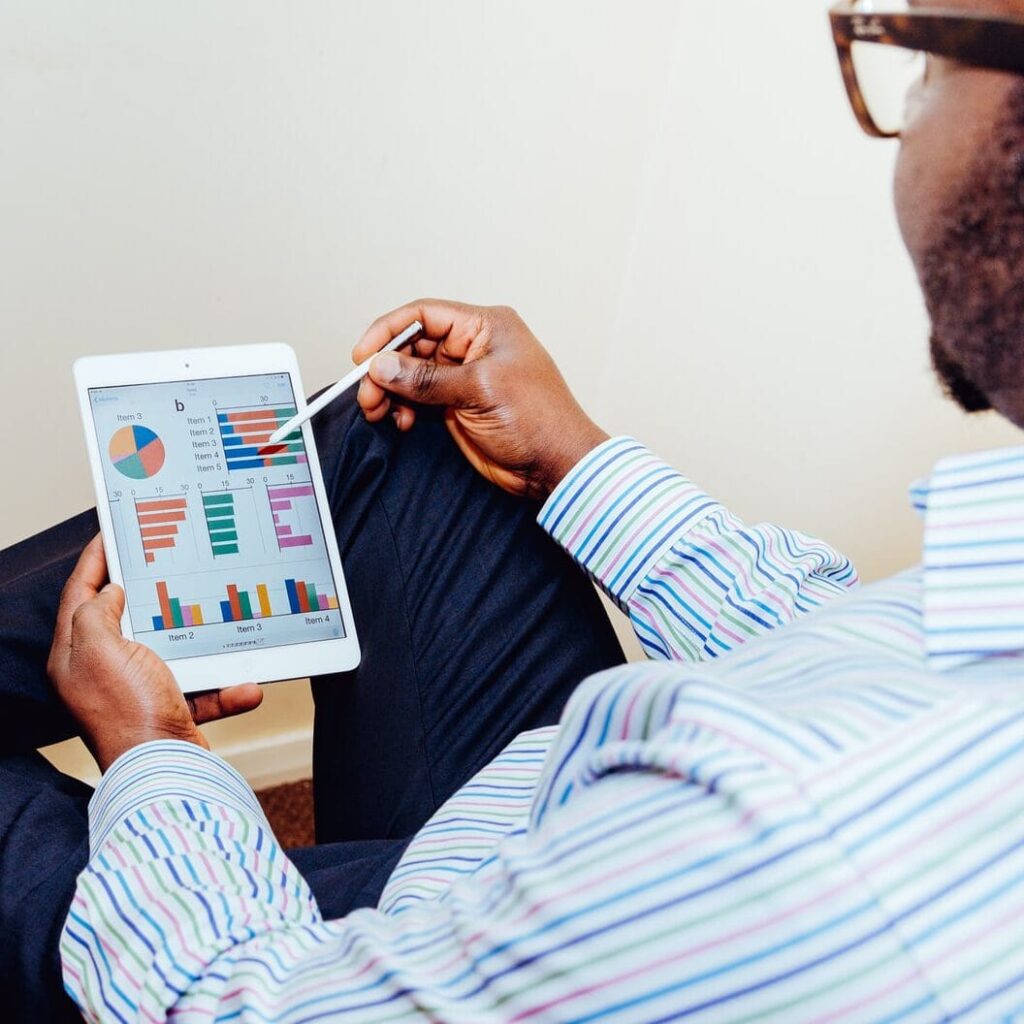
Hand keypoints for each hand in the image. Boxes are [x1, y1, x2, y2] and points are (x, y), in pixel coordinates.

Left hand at [47, 535, 262, 771]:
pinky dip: (225, 686)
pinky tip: (245, 684)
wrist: (165, 771)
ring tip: (218, 617)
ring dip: (201, 641)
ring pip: (171, 649)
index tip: (111, 533)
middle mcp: (103, 671)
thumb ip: (97, 613)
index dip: (95, 561)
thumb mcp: (100, 650)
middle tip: (167, 560)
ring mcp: (138, 689)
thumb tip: (112, 592)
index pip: (79, 594)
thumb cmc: (128, 712)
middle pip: (124, 617)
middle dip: (150, 591)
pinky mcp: (171, 708)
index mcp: (76, 655)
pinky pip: (203, 686)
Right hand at [354, 299, 608, 499]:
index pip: (425, 315)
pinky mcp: (457, 405)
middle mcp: (473, 347)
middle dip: (386, 368)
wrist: (555, 465)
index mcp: (485, 326)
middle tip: (367, 392)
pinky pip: (418, 399)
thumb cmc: (539, 420)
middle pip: (412, 345)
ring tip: (377, 410)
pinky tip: (399, 422)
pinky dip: (403, 408)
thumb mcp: (479, 391)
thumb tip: (382, 366)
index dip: (389, 331)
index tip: (363, 355)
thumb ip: (427, 379)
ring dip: (390, 391)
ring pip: (411, 374)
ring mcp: (464, 377)